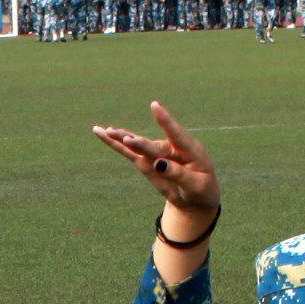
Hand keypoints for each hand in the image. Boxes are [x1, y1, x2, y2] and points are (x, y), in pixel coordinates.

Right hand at [93, 102, 221, 240]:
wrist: (196, 198)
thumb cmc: (201, 190)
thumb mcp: (196, 185)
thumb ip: (178, 174)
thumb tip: (158, 164)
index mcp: (189, 150)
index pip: (176, 133)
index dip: (165, 120)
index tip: (155, 106)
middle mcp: (171, 147)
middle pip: (152, 145)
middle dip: (138, 143)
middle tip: (126, 140)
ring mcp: (157, 153)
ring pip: (137, 145)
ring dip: (121, 138)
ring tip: (104, 130)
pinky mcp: (147, 161)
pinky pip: (130, 152)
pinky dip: (117, 144)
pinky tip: (103, 134)